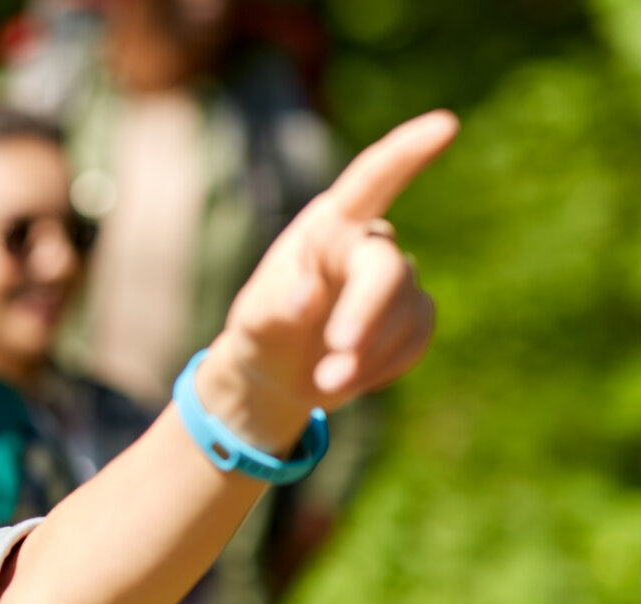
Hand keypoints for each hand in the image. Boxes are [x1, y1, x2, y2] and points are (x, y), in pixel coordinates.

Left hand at [198, 110, 459, 448]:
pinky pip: (416, 339)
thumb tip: (306, 297)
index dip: (407, 153)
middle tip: (336, 359)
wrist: (277, 373)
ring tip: (324, 381)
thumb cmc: (263, 331)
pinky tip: (350, 376)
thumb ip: (276, 305)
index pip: (370, 181)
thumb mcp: (255, 319)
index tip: (444, 125)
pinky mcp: (416, 314)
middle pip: (387, 270)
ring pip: (404, 313)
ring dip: (366, 355)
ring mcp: (398, 278)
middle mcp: (368, 243)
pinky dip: (382, 366)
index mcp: (327, 226)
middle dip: (365, 316)